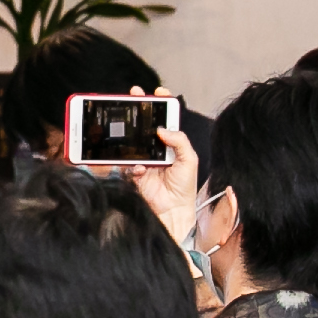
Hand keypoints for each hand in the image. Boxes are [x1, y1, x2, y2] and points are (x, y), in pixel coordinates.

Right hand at [130, 129, 206, 250]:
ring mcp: (145, 164)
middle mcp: (156, 155)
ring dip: (135, 149)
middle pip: (145, 138)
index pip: (161, 129)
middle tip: (140, 127)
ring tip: (142, 153)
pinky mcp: (135, 175)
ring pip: (135, 150)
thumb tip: (163, 129)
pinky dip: (133, 166)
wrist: (173, 210)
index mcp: (170, 149)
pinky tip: (141, 170)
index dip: (156, 119)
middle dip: (141, 133)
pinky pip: (128, 165)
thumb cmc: (184, 188)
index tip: (148, 107)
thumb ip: (180, 141)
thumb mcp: (189, 161)